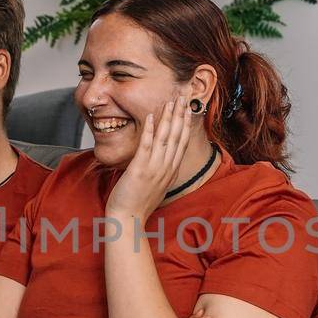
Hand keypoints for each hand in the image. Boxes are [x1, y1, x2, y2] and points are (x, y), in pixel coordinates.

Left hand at [105, 96, 195, 220]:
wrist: (128, 220)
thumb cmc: (138, 204)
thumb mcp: (156, 185)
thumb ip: (161, 171)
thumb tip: (162, 159)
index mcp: (171, 171)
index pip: (182, 142)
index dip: (186, 123)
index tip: (188, 108)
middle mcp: (166, 168)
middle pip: (178, 136)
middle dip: (181, 115)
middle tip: (184, 96)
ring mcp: (155, 168)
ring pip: (166, 138)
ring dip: (169, 118)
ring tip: (171, 101)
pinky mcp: (140, 169)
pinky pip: (147, 146)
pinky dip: (150, 130)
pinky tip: (152, 117)